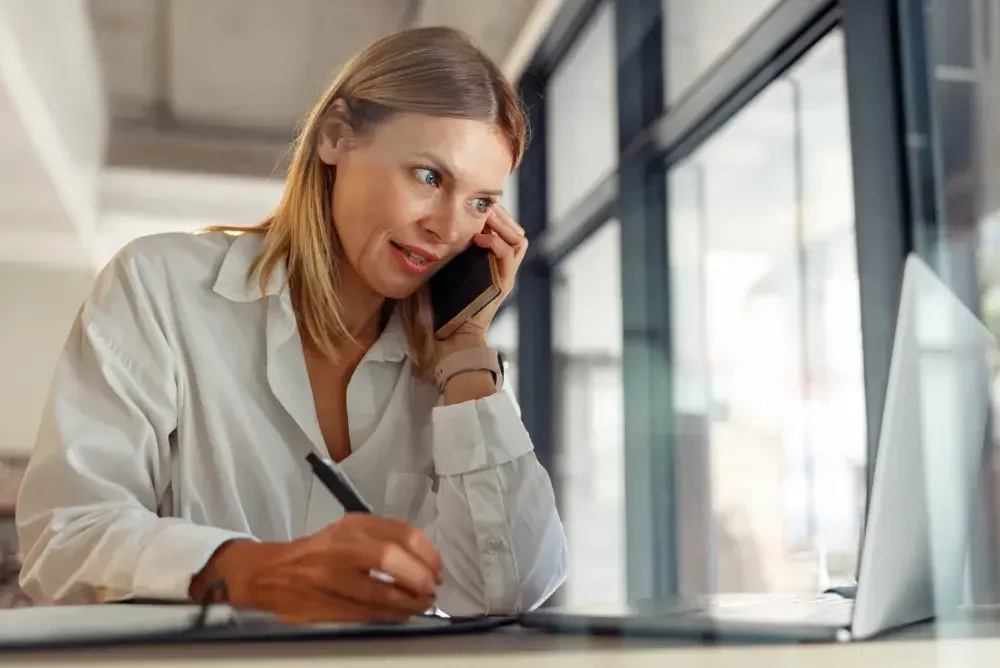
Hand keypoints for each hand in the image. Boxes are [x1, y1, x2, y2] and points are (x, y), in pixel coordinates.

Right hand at [189, 513, 441, 623]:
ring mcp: (330, 577)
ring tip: (421, 604)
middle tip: (431, 589)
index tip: (437, 568)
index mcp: (353, 525)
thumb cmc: (321, 551)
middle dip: (418, 578)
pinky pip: (364, 613)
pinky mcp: (324, 605)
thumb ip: (385, 538)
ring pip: (378, 593)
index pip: (400, 533)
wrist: (271, 573)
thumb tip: (425, 560)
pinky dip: (389, 616)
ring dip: (408, 603)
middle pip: (388, 559)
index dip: (426, 554)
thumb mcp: (350, 531)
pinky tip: (400, 615)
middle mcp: (341, 547)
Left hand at [434, 204, 526, 355]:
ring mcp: (504, 275)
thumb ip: (438, 252)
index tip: (472, 203)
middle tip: (481, 204)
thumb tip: (422, 227)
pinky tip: (479, 238)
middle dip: (499, 213)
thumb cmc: (436, 308)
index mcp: (485, 262)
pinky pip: (510, 253)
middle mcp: (499, 267)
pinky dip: (496, 241)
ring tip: (483, 217)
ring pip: (518, 239)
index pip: (499, 228)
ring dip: (502, 223)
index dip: (490, 213)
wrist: (446, 338)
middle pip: (512, 229)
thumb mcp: (436, 271)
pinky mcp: (504, 284)